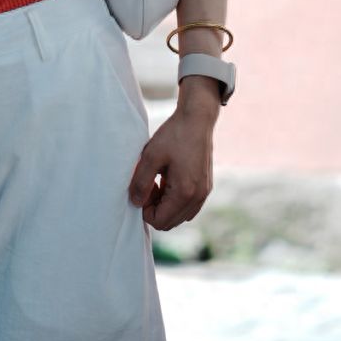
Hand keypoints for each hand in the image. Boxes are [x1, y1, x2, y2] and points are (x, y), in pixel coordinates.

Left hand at [128, 101, 214, 230]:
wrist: (197, 118)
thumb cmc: (174, 134)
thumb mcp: (150, 156)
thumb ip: (140, 182)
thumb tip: (135, 203)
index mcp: (185, 192)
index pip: (160, 222)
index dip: (145, 209)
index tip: (144, 187)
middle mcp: (198, 197)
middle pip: (170, 223)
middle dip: (155, 208)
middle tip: (150, 184)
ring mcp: (204, 193)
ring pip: (179, 216)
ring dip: (165, 205)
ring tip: (159, 181)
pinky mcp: (205, 187)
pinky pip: (188, 207)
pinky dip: (175, 200)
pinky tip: (169, 179)